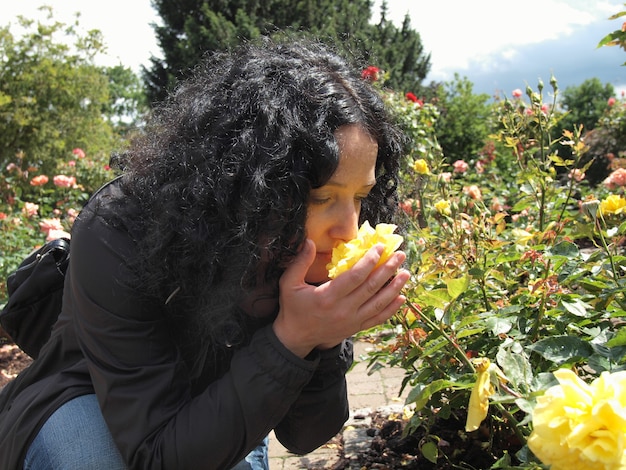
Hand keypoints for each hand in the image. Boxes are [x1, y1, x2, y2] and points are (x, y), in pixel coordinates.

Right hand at [272, 239, 409, 357]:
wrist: (297, 337)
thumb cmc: (293, 307)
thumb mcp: (289, 284)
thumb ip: (300, 262)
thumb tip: (310, 241)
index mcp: (328, 297)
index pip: (354, 277)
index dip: (369, 261)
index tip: (380, 248)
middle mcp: (343, 310)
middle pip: (371, 287)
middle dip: (388, 269)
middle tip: (400, 255)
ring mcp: (352, 320)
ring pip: (379, 303)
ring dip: (394, 287)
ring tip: (406, 273)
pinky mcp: (356, 328)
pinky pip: (377, 318)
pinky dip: (391, 309)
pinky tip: (401, 298)